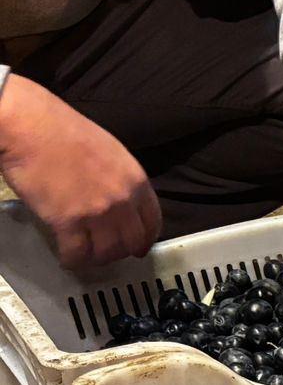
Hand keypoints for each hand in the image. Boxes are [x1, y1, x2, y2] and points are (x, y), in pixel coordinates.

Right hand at [0, 74, 160, 268]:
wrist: (29, 124)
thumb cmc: (61, 129)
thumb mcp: (108, 150)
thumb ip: (120, 178)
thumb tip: (119, 199)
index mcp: (135, 179)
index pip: (152, 221)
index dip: (145, 238)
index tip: (139, 246)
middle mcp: (122, 199)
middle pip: (132, 241)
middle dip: (121, 251)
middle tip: (108, 252)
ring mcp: (97, 213)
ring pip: (107, 252)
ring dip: (97, 258)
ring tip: (86, 256)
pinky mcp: (68, 222)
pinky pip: (78, 253)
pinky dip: (73, 260)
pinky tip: (68, 258)